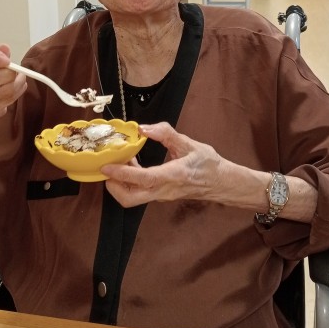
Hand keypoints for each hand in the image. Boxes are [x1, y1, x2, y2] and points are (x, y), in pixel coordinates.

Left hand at [101, 121, 227, 207]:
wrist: (222, 183)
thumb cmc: (208, 164)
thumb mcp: (189, 143)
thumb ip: (166, 134)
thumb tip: (144, 128)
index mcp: (173, 176)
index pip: (143, 179)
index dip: (122, 174)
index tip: (107, 166)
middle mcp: (164, 190)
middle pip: (131, 199)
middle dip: (113, 186)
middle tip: (107, 166)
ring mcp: (161, 195)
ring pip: (133, 198)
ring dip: (120, 183)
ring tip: (120, 160)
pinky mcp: (160, 195)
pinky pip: (139, 192)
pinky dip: (129, 181)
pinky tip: (132, 163)